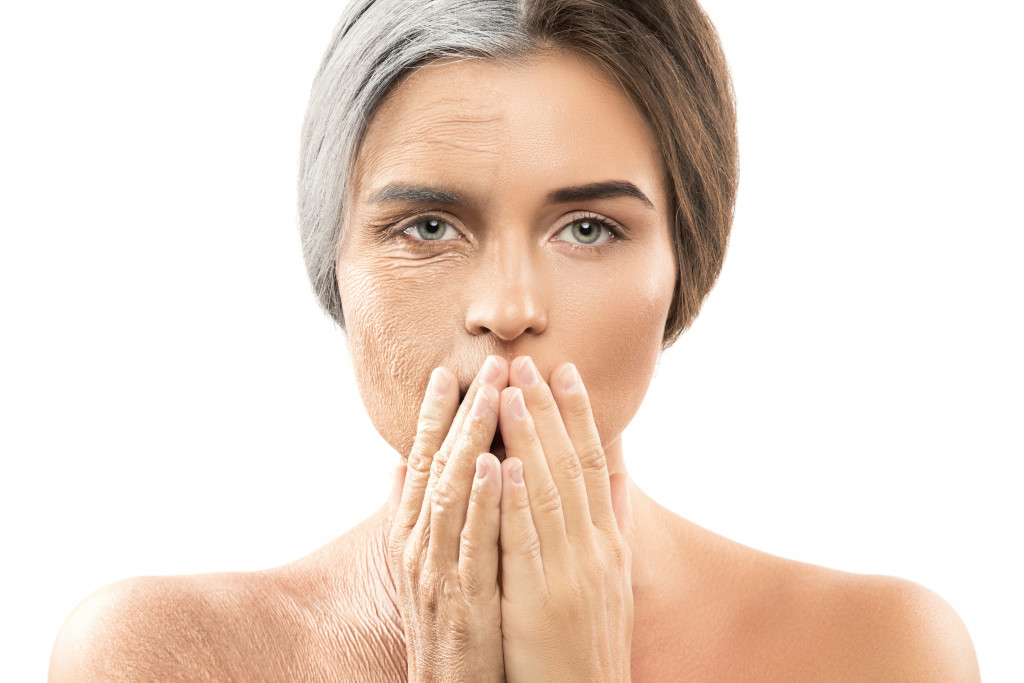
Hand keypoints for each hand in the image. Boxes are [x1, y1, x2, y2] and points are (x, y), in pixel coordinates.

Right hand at [385, 356, 509, 681]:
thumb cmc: (444, 626)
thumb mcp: (421, 564)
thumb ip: (413, 513)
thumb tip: (399, 466)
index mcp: (415, 534)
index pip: (425, 461)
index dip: (436, 414)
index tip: (450, 369)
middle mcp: (419, 545)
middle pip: (440, 464)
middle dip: (464, 411)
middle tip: (486, 363)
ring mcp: (438, 572)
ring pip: (455, 493)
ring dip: (474, 439)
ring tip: (494, 393)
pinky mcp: (464, 601)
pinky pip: (476, 544)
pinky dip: (487, 502)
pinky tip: (502, 465)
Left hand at [497, 356, 635, 681]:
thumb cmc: (590, 641)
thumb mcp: (610, 576)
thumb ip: (609, 523)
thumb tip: (612, 473)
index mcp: (606, 541)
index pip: (592, 464)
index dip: (578, 415)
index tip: (565, 370)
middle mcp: (593, 549)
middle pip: (570, 466)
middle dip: (549, 410)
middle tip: (530, 360)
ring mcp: (570, 573)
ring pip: (547, 492)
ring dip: (529, 439)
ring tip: (511, 391)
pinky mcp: (540, 602)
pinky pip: (525, 543)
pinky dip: (514, 501)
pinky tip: (503, 464)